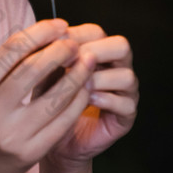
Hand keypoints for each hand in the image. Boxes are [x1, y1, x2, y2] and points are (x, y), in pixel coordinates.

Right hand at [0, 19, 96, 172]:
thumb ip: (7, 62)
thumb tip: (47, 32)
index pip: (12, 50)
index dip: (40, 33)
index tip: (59, 25)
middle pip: (33, 70)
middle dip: (60, 51)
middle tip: (75, 42)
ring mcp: (12, 135)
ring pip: (55, 98)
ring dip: (77, 75)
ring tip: (88, 60)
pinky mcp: (31, 152)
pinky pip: (63, 121)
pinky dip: (78, 101)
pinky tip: (85, 87)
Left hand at [41, 24, 138, 172]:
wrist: (52, 140)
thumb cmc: (49, 104)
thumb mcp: (46, 76)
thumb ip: (50, 57)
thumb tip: (50, 38)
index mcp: (97, 53)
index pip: (97, 32)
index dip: (76, 36)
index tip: (55, 47)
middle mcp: (116, 68)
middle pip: (121, 46)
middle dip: (94, 53)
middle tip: (71, 64)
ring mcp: (125, 92)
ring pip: (126, 75)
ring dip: (98, 79)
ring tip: (77, 87)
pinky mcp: (126, 116)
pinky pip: (126, 103)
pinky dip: (105, 100)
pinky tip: (86, 102)